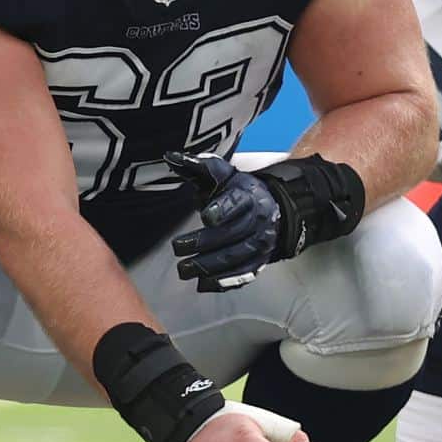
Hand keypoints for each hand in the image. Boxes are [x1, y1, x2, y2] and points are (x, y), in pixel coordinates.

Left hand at [166, 151, 364, 289]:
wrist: (270, 210)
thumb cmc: (237, 193)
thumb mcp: (221, 175)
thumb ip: (197, 166)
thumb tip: (171, 157)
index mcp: (248, 196)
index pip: (237, 203)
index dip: (223, 209)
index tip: (206, 215)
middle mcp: (258, 221)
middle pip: (232, 234)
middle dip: (204, 243)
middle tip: (178, 248)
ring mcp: (260, 245)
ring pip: (236, 258)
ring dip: (208, 267)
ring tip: (184, 270)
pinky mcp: (259, 263)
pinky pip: (242, 276)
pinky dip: (223, 282)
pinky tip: (203, 284)